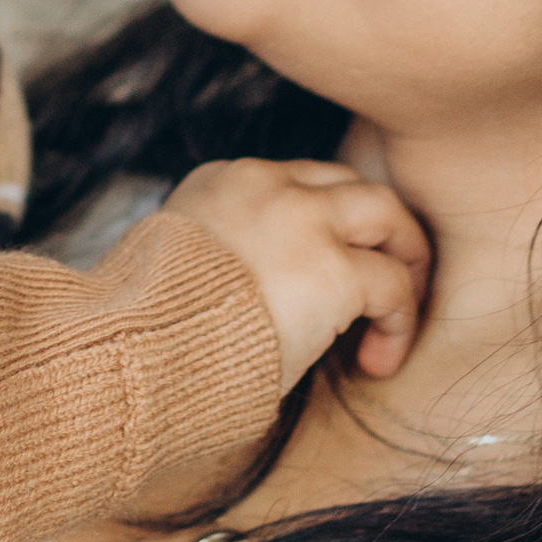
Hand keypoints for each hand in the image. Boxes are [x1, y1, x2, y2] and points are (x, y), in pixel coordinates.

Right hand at [164, 154, 429, 394]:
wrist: (136, 352)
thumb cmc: (144, 335)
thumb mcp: (168, 271)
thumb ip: (213, 262)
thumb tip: (242, 298)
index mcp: (220, 183)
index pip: (296, 181)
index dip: (322, 226)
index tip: (320, 274)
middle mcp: (265, 185)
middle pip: (349, 183)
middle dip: (378, 230)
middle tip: (385, 284)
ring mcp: (304, 220)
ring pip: (387, 212)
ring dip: (405, 259)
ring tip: (397, 314)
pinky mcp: (334, 268)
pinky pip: (393, 283)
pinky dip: (398, 320)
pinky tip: (378, 359)